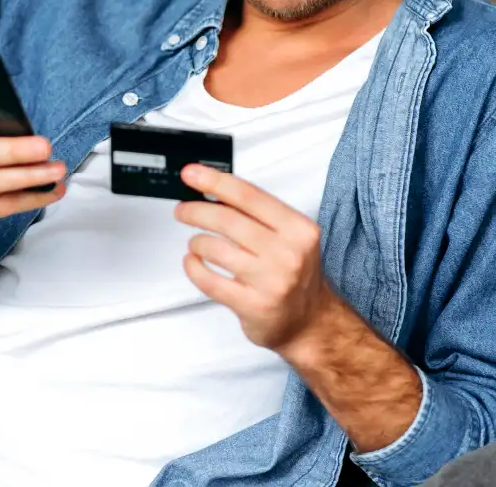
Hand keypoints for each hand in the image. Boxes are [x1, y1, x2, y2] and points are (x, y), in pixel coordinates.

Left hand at [175, 164, 332, 353]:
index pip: (249, 195)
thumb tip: (214, 189)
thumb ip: (257, 214)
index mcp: (298, 229)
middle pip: (228, 220)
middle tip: (183, 210)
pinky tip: (193, 262)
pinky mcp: (253, 306)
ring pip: (215, 249)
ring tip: (196, 244)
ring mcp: (271, 282)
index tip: (192, 174)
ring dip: (197, 242)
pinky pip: (209, 281)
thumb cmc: (295, 275)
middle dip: (196, 211)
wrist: (311, 322)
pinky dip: (193, 268)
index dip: (215, 181)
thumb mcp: (290, 237)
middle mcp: (288, 253)